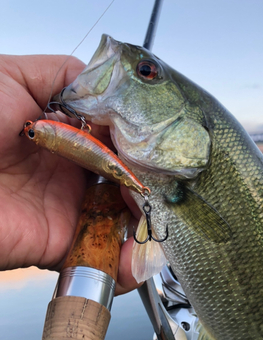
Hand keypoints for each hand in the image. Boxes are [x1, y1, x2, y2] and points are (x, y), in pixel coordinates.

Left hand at [0, 54, 139, 293]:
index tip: (158, 148)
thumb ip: (63, 75)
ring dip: (148, 224)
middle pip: (126, 183)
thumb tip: (109, 86)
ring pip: (122, 220)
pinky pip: (103, 257)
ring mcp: (69, 211)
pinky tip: (143, 257)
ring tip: (162, 218)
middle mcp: (71, 175)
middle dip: (153, 186)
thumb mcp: (10, 77)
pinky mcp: (62, 244)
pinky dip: (128, 264)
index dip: (141, 146)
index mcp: (64, 138)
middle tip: (169, 187)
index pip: (117, 143)